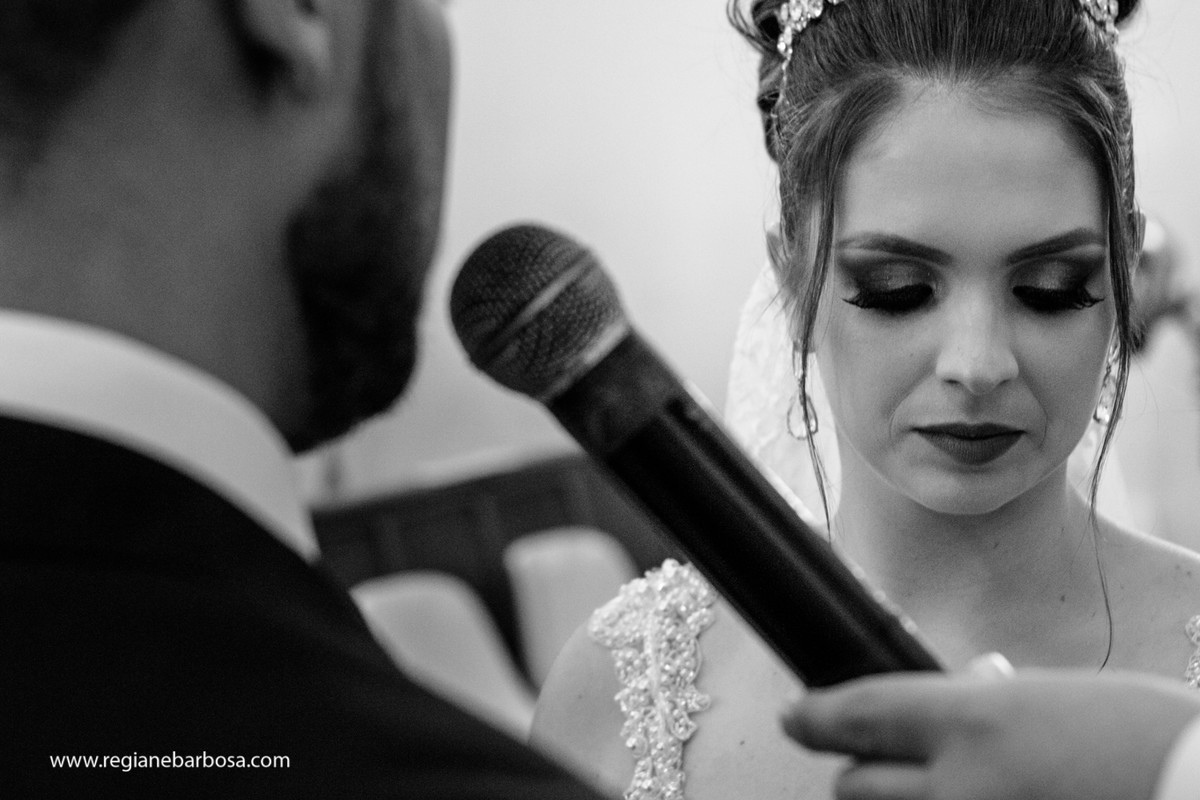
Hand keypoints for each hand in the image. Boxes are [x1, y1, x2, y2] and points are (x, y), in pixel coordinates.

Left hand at [782, 668, 1199, 799]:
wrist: (1197, 789)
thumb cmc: (1141, 740)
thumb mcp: (1049, 701)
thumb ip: (981, 706)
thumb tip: (950, 695)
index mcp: (974, 724)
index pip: (859, 714)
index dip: (816, 714)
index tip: (798, 716)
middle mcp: (959, 789)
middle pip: (854, 788)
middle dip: (862, 772)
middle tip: (885, 764)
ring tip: (943, 788)